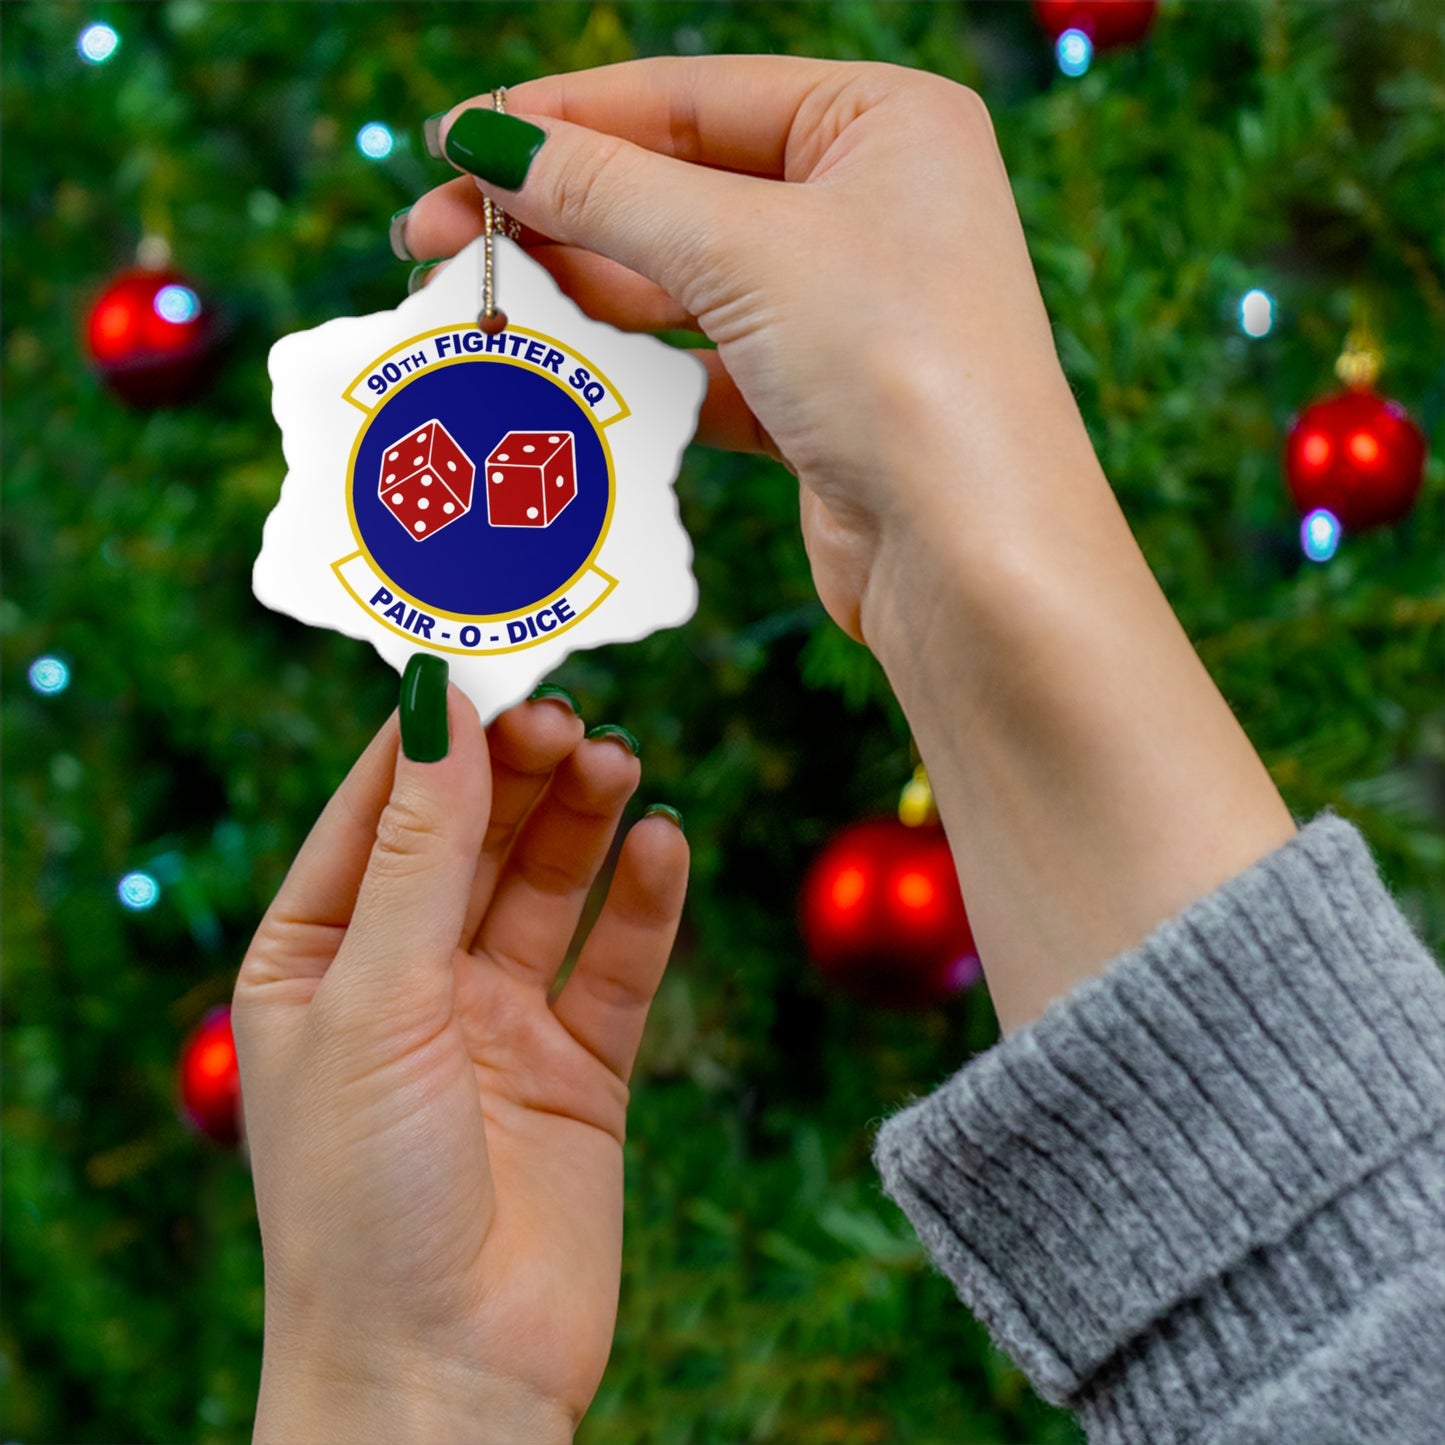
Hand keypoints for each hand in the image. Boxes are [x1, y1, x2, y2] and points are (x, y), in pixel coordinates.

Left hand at [233, 685, 686, 1441]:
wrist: (445, 1377)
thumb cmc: (363, 1198)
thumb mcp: (377, 1000)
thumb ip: (420, 852)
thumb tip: (440, 705)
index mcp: (319, 959)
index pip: (378, 810)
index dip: (432, 734)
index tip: (488, 655)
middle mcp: (408, 979)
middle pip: (473, 837)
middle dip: (519, 772)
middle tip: (572, 714)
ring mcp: (498, 1022)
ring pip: (549, 886)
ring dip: (584, 820)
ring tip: (620, 762)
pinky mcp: (580, 1067)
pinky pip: (617, 962)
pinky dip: (644, 902)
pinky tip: (664, 844)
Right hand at [403, 56, 1081, 642]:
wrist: (974, 560)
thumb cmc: (898, 369)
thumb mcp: (744, 250)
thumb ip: (609, 191)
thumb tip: (488, 142)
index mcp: (883, 122)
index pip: (689, 98)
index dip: (560, 118)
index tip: (453, 143)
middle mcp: (872, 204)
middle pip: (678, 188)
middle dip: (556, 212)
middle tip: (431, 236)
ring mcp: (846, 306)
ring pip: (685, 280)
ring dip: (584, 292)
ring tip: (479, 300)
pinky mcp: (820, 400)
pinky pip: (705, 362)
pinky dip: (636, 369)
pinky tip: (561, 370)